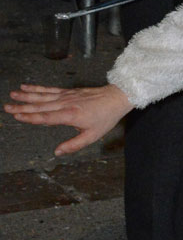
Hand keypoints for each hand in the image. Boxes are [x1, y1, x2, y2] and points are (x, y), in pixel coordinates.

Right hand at [4, 83, 132, 155]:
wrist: (116, 98)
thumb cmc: (105, 118)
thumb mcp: (92, 136)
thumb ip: (73, 145)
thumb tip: (57, 152)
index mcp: (70, 115)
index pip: (46, 117)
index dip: (30, 117)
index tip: (17, 116)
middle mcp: (65, 104)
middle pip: (40, 105)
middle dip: (22, 107)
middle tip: (7, 107)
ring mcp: (66, 96)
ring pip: (42, 96)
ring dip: (26, 96)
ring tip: (12, 95)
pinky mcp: (68, 92)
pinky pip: (49, 89)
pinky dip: (37, 88)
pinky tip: (26, 87)